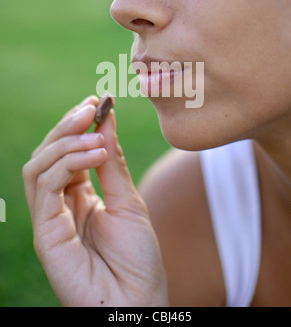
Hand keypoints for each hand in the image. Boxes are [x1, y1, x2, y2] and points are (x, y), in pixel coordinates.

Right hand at [23, 96, 168, 306]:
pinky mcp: (45, 233)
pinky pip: (43, 188)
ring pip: (38, 166)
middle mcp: (60, 203)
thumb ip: (112, 162)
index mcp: (80, 195)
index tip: (97, 101)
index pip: (68, 151)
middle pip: (48, 154)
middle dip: (67, 126)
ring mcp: (50, 218)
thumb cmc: (138, 258)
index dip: (78, 124)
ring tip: (94, 134)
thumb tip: (106, 118)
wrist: (139, 302)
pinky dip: (65, 164)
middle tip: (90, 107)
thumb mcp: (129, 200)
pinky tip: (92, 154)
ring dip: (65, 142)